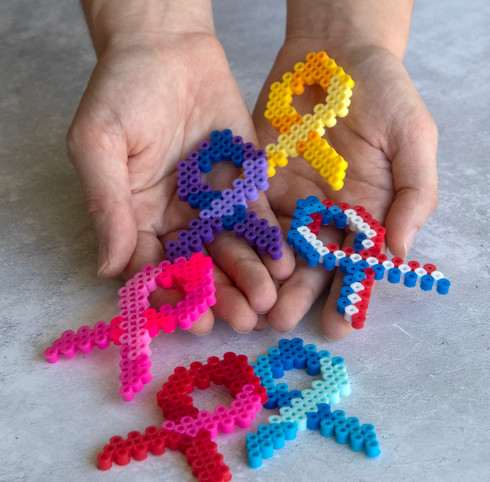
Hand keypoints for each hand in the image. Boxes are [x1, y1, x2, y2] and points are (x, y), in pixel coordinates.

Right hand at [67, 27, 293, 333]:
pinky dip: (269, 241)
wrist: (168, 47)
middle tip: (244, 318)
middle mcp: (175, 220)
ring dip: (249, 276)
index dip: (173, 296)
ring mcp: (211, 205)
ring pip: (231, 249)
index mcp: (136, 218)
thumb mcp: (100, 145)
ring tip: (267, 301)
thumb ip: (106, 206)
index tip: (194, 320)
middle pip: (198, 267)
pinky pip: (256, 218)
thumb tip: (107, 267)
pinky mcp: (243, 185)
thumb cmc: (122, 92)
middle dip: (221, 294)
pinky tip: (284, 264)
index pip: (153, 269)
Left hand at [253, 40, 437, 339]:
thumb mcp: (414, 139)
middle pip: (310, 264)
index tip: (338, 326)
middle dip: (297, 295)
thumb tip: (401, 251)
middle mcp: (324, 217)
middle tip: (281, 323)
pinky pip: (247, 215)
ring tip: (250, 305)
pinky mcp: (256, 183)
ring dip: (262, 278)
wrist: (337, 57)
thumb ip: (415, 194)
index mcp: (364, 215)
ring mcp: (288, 202)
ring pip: (274, 248)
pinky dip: (237, 239)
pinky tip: (226, 262)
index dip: (347, 295)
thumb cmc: (385, 96)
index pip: (356, 264)